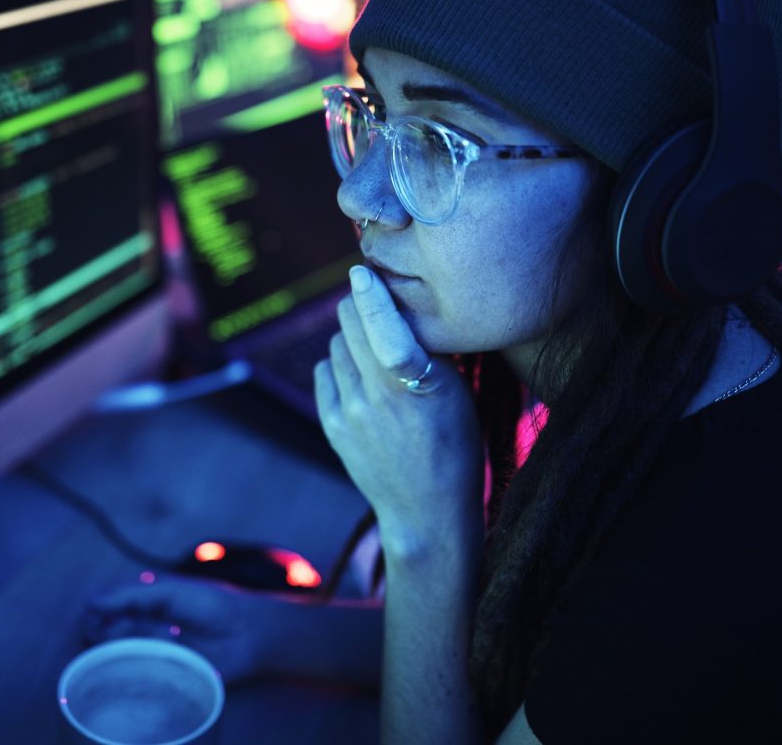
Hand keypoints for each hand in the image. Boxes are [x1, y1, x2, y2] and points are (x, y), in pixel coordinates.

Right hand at [82, 575, 269, 682]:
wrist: (247, 634)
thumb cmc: (212, 605)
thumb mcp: (171, 591)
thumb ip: (132, 595)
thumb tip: (92, 601)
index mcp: (141, 604)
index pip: (102, 609)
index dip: (96, 613)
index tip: (97, 615)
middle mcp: (141, 629)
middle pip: (106, 633)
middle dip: (118, 629)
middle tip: (142, 624)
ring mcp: (151, 652)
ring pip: (122, 652)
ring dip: (142, 641)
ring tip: (173, 634)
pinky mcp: (162, 674)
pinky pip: (139, 674)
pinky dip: (147, 664)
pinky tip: (172, 650)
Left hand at [314, 266, 483, 551]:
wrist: (427, 510)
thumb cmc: (455, 445)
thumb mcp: (457, 393)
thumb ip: (428, 350)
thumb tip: (399, 302)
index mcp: (413, 385)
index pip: (382, 325)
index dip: (371, 293)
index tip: (362, 271)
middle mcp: (374, 396)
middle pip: (349, 323)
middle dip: (363, 308)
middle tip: (378, 308)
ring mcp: (347, 412)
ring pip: (336, 344)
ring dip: (353, 338)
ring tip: (376, 354)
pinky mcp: (331, 424)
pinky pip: (324, 370)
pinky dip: (339, 365)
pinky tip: (360, 378)